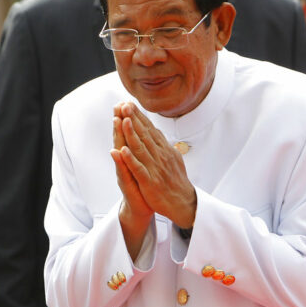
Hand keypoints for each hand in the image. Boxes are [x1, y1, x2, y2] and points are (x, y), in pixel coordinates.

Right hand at [111, 103, 152, 258]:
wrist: (141, 208)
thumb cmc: (145, 185)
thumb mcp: (145, 164)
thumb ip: (143, 149)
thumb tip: (145, 132)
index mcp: (132, 156)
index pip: (128, 134)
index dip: (126, 119)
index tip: (125, 102)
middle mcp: (125, 162)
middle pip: (121, 138)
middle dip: (119, 122)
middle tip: (117, 105)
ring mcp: (124, 172)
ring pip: (120, 151)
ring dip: (118, 136)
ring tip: (116, 121)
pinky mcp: (127, 185)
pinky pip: (123, 171)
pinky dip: (120, 162)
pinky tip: (117, 152)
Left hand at [117, 102, 196, 228]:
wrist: (183, 203)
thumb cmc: (176, 181)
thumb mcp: (173, 158)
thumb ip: (164, 145)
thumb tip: (158, 133)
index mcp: (163, 150)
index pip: (150, 129)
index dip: (139, 116)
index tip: (129, 103)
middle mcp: (160, 156)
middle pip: (145, 134)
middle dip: (134, 118)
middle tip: (124, 104)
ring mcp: (155, 168)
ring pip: (141, 148)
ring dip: (131, 133)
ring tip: (123, 119)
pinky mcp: (150, 182)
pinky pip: (138, 169)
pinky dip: (131, 159)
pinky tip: (122, 150)